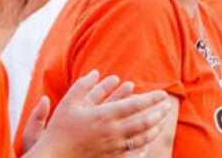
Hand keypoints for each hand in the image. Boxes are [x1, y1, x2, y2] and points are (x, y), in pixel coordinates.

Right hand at [23, 70, 172, 156]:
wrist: (53, 157)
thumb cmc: (59, 129)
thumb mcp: (69, 103)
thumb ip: (83, 85)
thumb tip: (96, 72)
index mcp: (104, 115)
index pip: (136, 105)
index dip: (152, 98)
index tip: (163, 93)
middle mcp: (112, 131)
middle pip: (145, 121)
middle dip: (159, 112)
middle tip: (168, 106)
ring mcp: (114, 147)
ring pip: (143, 138)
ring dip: (156, 128)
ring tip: (162, 120)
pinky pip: (135, 151)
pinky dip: (145, 143)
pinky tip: (149, 138)